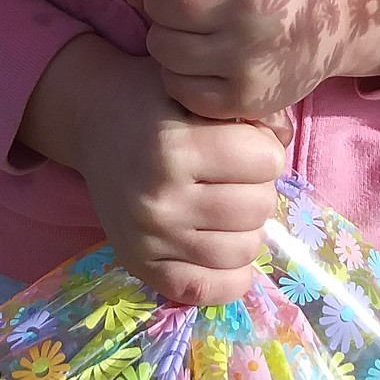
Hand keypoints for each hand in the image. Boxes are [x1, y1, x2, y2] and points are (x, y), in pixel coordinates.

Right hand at [17, 35, 288, 304]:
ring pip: (244, 250)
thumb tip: (283, 140)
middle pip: (259, 207)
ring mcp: (149, 239)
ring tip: (223, 204)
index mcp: (173, 147)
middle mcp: (158, 198)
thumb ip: (250, 110)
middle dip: (256, 186)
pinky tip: (220, 244)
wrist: (95, 122)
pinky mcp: (142, 266)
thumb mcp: (200, 89)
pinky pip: (211, 290)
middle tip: (231, 174)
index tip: (244, 141)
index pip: (267, 161)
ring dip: (244, 227)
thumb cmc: (156, 101)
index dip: (264, 147)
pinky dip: (229, 274)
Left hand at [136, 0, 379, 120]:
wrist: (347, 17)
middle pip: (164, 7)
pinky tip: (200, 57)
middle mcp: (251, 15)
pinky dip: (179, 71)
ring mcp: (248, 62)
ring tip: (189, 28)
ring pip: (164, 47)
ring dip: (165, 34)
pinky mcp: (247, 98)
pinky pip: (180, 87)